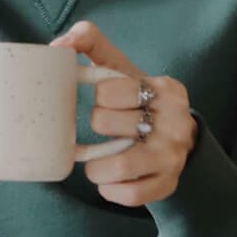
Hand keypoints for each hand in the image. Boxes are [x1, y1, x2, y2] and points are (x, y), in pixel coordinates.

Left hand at [51, 20, 197, 207]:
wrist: (174, 137)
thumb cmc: (137, 98)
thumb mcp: (121, 67)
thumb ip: (91, 42)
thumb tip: (60, 45)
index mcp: (167, 89)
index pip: (107, 90)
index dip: (100, 95)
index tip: (109, 98)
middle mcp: (176, 123)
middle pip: (105, 123)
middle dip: (99, 124)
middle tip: (108, 125)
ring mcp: (173, 157)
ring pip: (117, 166)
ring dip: (97, 165)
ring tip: (100, 157)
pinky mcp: (167, 184)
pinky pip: (129, 194)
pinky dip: (110, 189)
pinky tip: (110, 177)